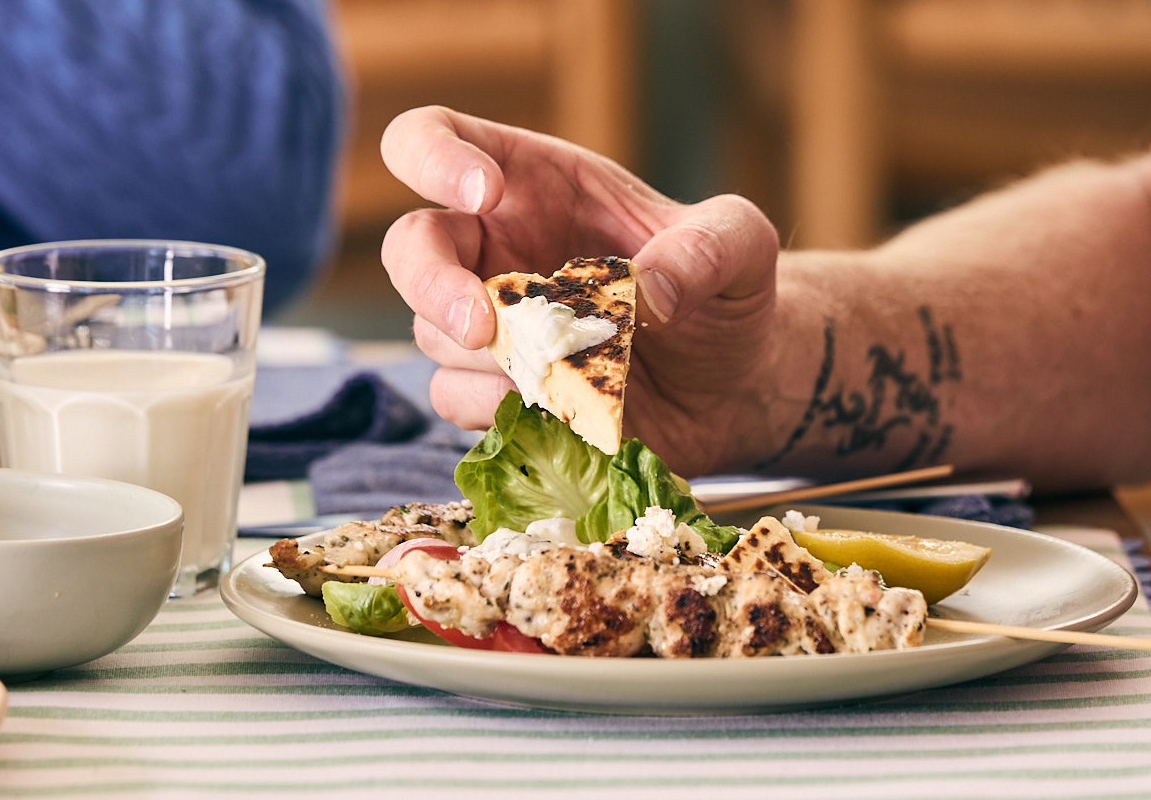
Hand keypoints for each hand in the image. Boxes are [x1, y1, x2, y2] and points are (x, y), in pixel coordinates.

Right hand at [379, 106, 781, 475]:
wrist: (737, 387)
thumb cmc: (727, 294)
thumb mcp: (742, 246)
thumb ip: (708, 248)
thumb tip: (649, 293)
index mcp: (532, 183)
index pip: (433, 137)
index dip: (434, 156)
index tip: (484, 191)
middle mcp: (495, 246)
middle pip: (408, 247)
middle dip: (432, 284)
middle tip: (485, 326)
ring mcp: (490, 322)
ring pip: (433, 335)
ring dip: (494, 359)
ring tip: (575, 371)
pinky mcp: (495, 390)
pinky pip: (456, 397)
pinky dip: (500, 407)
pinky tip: (562, 408)